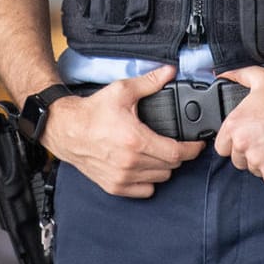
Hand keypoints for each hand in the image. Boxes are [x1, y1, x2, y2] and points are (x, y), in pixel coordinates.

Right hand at [39, 65, 202, 197]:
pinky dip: (150, 181)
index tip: (197, 144)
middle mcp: (130, 162)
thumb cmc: (92, 112)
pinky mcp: (114, 186)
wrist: (66, 130)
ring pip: (159, 179)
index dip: (192, 149)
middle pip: (171, 167)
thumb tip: (170, 72)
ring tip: (160, 152)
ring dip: (164, 167)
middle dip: (178, 155)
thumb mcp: (122, 91)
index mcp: (136, 140)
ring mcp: (122, 177)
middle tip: (176, 143)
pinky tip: (146, 166)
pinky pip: (144, 191)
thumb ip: (149, 82)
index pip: (176, 153)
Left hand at [214, 68, 263, 184]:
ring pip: (254, 169)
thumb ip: (237, 76)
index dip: (234, 143)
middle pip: (238, 161)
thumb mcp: (260, 78)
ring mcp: (259, 161)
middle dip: (249, 152)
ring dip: (263, 161)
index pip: (222, 147)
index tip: (246, 138)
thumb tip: (223, 76)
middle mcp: (243, 145)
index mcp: (234, 125)